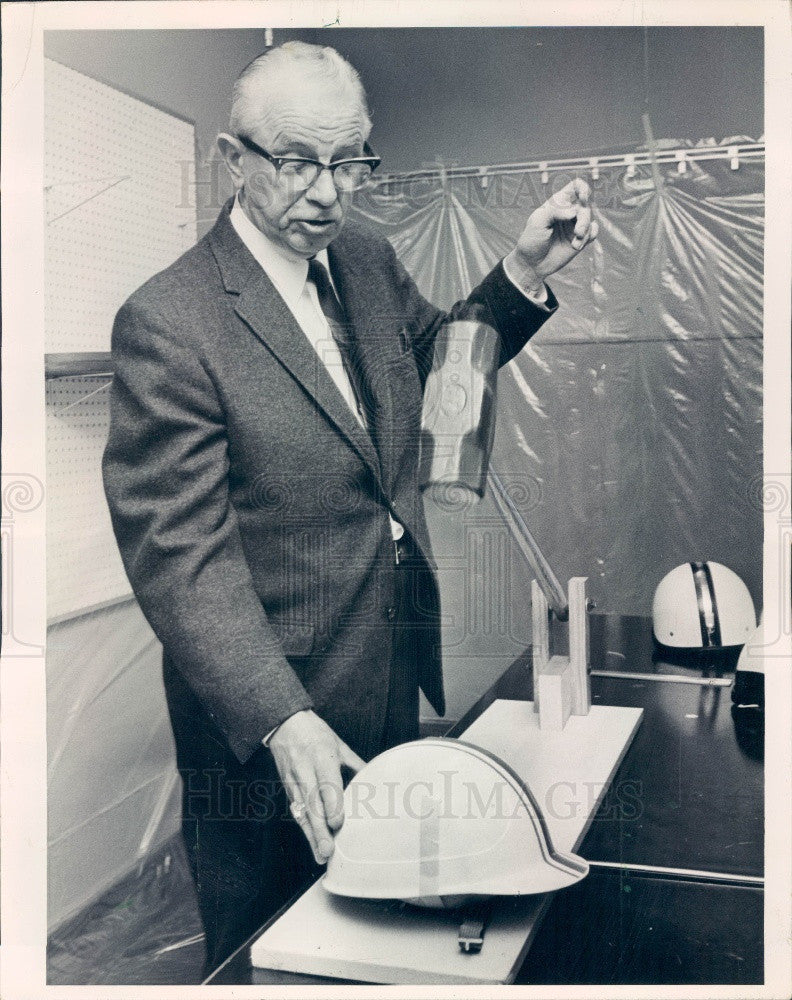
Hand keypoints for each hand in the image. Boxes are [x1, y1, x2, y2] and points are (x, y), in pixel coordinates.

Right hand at [268, 709, 365, 864]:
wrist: (284, 725)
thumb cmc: (315, 734)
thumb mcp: (339, 744)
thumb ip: (356, 764)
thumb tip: (376, 780)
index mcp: (321, 756)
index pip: (326, 784)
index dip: (332, 805)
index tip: (338, 823)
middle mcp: (306, 771)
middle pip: (313, 804)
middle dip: (320, 829)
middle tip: (328, 850)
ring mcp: (294, 782)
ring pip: (303, 812)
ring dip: (312, 835)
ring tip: (321, 855)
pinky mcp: (288, 789)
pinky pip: (296, 812)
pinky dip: (304, 829)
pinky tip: (312, 844)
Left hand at [506, 178, 598, 288]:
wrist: (532, 264)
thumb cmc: (531, 240)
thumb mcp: (537, 221)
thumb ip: (554, 211)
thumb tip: (574, 211)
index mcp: (557, 203)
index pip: (575, 187)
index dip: (582, 188)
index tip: (583, 197)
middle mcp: (568, 212)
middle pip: (585, 206)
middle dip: (584, 219)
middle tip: (577, 232)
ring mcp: (574, 226)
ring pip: (589, 220)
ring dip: (585, 231)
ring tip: (575, 243)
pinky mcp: (579, 239)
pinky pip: (593, 232)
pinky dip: (590, 237)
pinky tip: (578, 245)